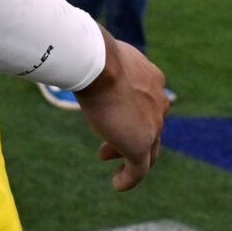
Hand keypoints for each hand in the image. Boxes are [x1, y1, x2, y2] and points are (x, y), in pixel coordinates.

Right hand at [75, 29, 169, 190]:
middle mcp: (158, 101)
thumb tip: (73, 46)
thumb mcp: (99, 52)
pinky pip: (139, 169)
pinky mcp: (140, 145)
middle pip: (150, 125)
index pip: (147, 99)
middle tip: (109, 138)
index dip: (131, 108)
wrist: (99, 63)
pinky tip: (117, 184)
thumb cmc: (91, 51)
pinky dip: (129, 178)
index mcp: (152, 78)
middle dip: (130, 131)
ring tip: (106, 157)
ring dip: (128, 154)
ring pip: (147, 148)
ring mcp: (153, 125)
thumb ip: (97, 57)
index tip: (112, 112)